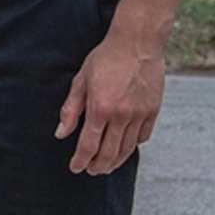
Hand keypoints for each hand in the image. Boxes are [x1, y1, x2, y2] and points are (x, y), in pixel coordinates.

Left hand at [55, 31, 164, 174]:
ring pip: (127, 149)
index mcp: (100, 108)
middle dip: (98, 166)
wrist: (136, 43)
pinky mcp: (153, 112)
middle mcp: (121, 116)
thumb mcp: (81, 79)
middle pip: (109, 153)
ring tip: (106, 166)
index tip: (76, 167)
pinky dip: (132, 146)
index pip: (88, 145)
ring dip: (115, 162)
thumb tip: (61, 132)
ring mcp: (139, 115)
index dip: (80, 160)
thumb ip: (71, 109)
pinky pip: (142, 137)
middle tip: (91, 171)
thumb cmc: (106, 57)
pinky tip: (125, 147)